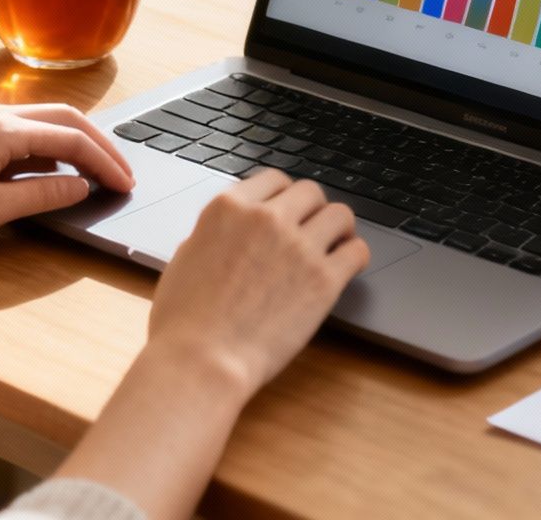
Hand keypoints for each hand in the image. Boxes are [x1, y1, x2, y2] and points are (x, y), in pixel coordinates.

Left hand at [0, 102, 133, 251]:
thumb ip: (42, 197)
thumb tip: (81, 187)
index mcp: (4, 130)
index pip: (73, 139)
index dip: (105, 163)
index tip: (125, 185)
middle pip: (66, 118)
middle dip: (100, 144)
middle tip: (122, 173)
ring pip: (44, 119)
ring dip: (75, 141)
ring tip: (95, 171)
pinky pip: (22, 127)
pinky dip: (48, 143)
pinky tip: (51, 169)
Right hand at [145, 169, 370, 400]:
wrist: (202, 360)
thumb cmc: (183, 322)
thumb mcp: (183, 260)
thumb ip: (211, 237)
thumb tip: (224, 236)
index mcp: (228, 208)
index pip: (274, 180)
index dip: (285, 196)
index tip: (290, 210)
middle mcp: (267, 218)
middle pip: (310, 192)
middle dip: (313, 210)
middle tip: (313, 229)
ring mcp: (299, 246)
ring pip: (340, 215)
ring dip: (339, 229)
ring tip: (337, 244)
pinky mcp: (324, 279)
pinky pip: (357, 251)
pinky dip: (355, 255)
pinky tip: (347, 267)